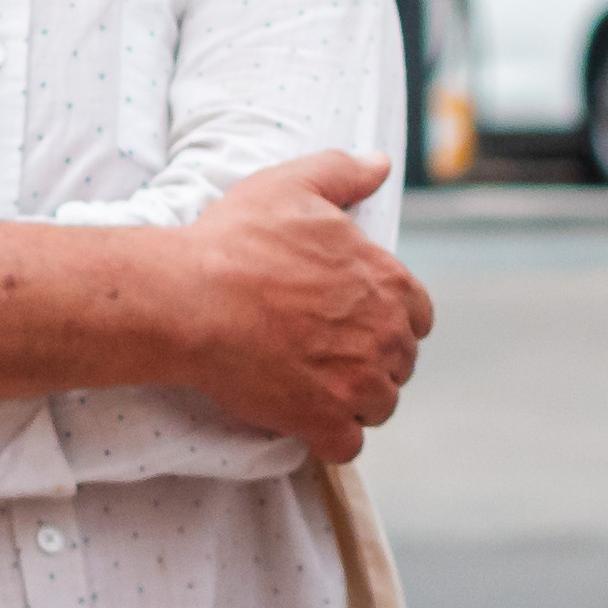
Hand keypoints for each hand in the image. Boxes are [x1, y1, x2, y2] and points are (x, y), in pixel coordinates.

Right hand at [174, 151, 430, 465]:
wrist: (190, 298)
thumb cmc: (238, 240)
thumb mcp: (293, 184)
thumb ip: (345, 172)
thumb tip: (380, 164)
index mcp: (389, 283)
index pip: (417, 316)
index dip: (387, 319)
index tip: (352, 319)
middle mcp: (385, 336)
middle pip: (399, 363)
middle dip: (370, 360)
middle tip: (324, 352)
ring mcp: (357, 382)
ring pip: (377, 405)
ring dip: (352, 400)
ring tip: (312, 384)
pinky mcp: (323, 419)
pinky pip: (347, 444)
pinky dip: (331, 437)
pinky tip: (305, 419)